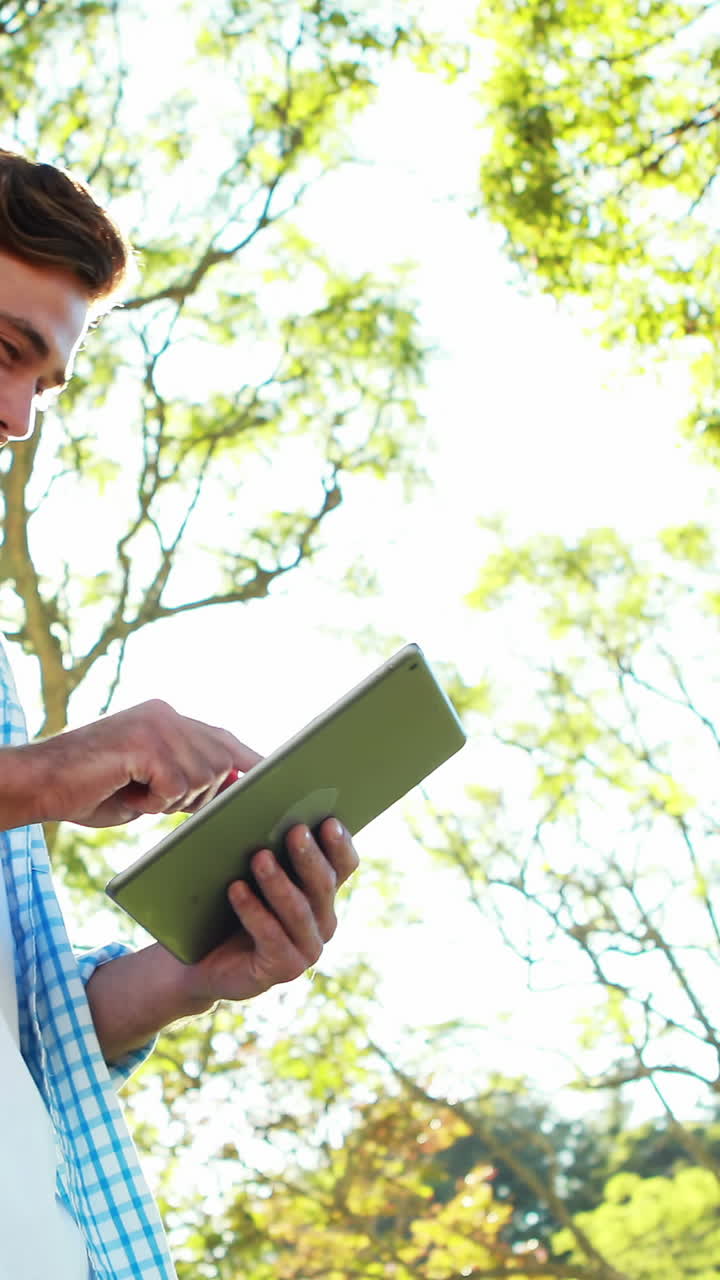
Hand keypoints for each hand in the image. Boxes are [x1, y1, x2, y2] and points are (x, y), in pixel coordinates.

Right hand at [17, 699, 260, 827]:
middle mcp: (167, 713)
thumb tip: (229, 792)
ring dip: (170, 799)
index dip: (248, 760)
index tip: (276, 774)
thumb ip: (187, 783)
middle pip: (219, 763)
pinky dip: (153, 800)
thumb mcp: (150, 788)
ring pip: (202, 777)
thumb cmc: (89, 790)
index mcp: (168, 718)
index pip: (223, 739)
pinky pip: (176, 786)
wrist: (39, 783)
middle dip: (196, 794)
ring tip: (133, 788)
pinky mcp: (147, 741)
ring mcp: (158, 723)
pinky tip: (126, 787)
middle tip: (151, 795)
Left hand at [173, 817, 358, 1005]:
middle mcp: (322, 922)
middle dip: (309, 857)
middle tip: (295, 830)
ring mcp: (307, 949)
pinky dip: (253, 911)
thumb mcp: (245, 868)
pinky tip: (236, 889)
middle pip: (323, 885)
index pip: (344, 865)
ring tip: (259, 857)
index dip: (340, 844)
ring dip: (279, 883)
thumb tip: (251, 794)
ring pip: (298, 911)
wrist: (200, 960)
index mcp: (322, 893)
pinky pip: (271, 937)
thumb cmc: (225, 904)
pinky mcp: (282, 969)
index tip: (329, 820)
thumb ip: (258, 837)